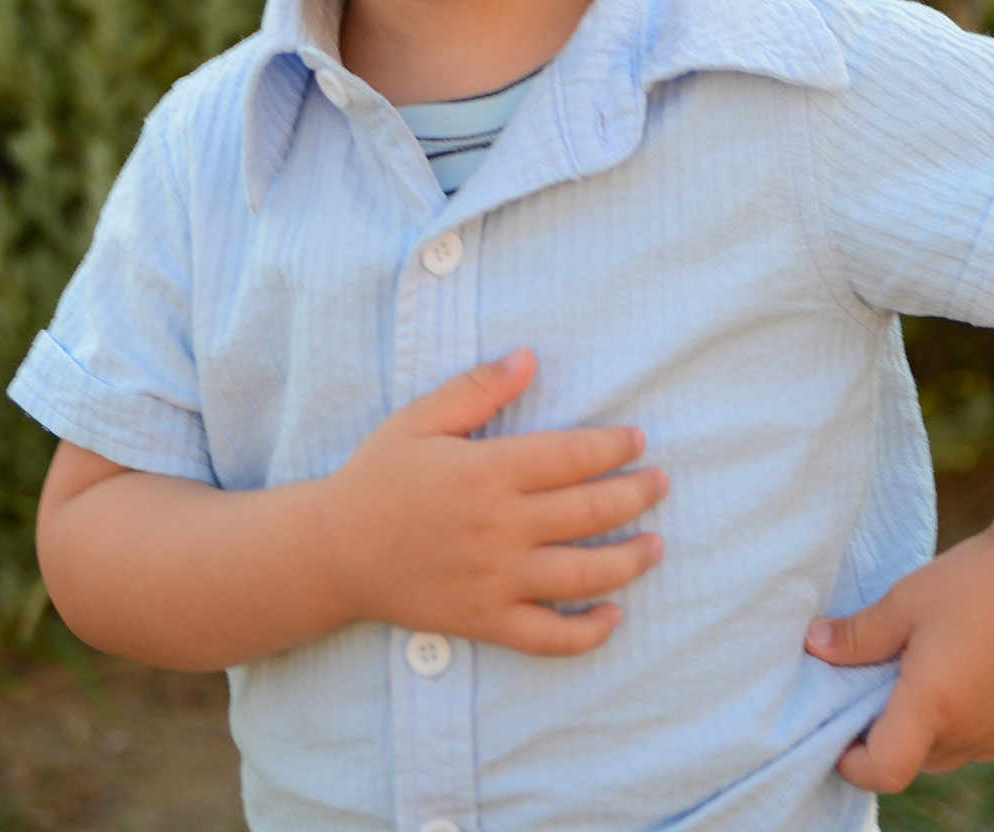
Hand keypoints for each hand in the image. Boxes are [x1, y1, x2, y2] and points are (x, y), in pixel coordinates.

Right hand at [322, 348, 666, 655]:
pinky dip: (589, 632)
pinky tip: (614, 616)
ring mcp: (496, 580)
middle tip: (661, 483)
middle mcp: (500, 528)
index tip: (637, 440)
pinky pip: (549, 637)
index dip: (613, 447)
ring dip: (630, 560)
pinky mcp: (486, 621)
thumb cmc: (378, 476)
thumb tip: (529, 357)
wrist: (333, 551)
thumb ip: (477, 388)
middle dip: (636, 495)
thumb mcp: (420, 418)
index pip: (572, 456)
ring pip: (583, 574)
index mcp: (488, 472)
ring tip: (656, 545)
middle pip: (589, 511)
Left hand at [804, 527, 993, 791]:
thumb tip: (814, 646)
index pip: (886, 771)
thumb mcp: (903, 603)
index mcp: (934, 705)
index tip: (840, 733)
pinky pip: (978, 741)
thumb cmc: (969, 582)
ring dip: (924, 729)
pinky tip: (957, 673)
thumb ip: (857, 636)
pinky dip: (958, 722)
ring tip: (916, 673)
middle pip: (914, 761)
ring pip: (947, 753)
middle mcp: (970, 732)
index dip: (854, 763)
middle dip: (886, 736)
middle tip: (874, 685)